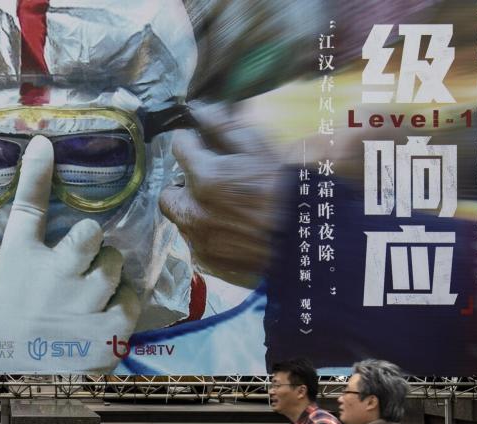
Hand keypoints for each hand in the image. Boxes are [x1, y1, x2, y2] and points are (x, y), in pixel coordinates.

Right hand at [0, 137, 141, 372]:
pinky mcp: (108, 334)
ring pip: (115, 265)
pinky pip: (131, 301)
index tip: (43, 145)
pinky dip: (122, 304)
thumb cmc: (0, 335)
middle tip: (81, 266)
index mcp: (19, 261)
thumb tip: (40, 173)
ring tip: (92, 294)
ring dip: (108, 274)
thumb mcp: (4, 284)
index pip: (29, 207)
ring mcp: (84, 304)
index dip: (38, 172)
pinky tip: (105, 316)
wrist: (10, 389)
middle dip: (91, 245)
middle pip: (89, 233)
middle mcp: (54, 275)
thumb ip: (26, 242)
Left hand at [159, 103, 282, 288]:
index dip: (191, 142)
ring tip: (228, 210)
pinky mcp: (206, 261)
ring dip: (196, 211)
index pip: (179, 147)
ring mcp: (198, 240)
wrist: (307, 244)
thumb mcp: (261, 149)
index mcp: (206, 178)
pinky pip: (196, 243)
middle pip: (169, 192)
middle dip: (185, 185)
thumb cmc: (288, 192)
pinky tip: (234, 232)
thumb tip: (200, 109)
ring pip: (182, 219)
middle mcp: (193, 211)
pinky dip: (209, 235)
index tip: (201, 145)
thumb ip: (225, 126)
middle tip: (212, 184)